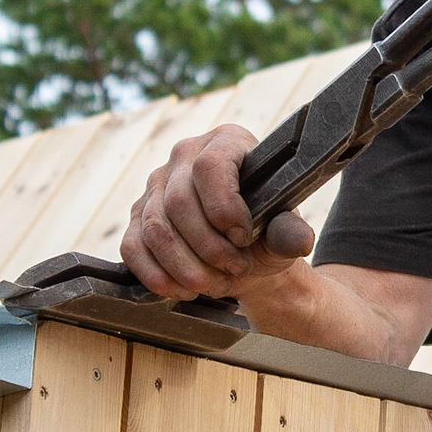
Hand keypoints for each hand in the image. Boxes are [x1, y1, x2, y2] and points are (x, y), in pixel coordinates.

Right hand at [120, 124, 314, 300]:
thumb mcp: (282, 230)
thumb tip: (298, 241)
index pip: (210, 167)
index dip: (224, 208)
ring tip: (217, 284)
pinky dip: (158, 276)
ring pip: (155, 229)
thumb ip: (289, 232)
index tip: (243, 238)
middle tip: (236, 270)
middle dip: (209, 248)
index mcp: (225, 142)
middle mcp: (183, 155)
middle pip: (179, 203)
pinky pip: (133, 247)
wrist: (245, 254)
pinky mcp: (137, 216)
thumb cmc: (264, 231)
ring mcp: (155, 185)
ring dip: (186, 267)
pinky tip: (185, 290)